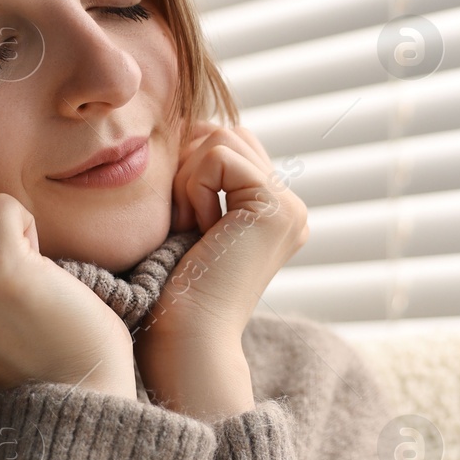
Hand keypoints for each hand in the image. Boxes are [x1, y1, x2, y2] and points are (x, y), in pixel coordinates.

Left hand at [137, 122, 308, 419]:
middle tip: (182, 222)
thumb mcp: (188, 218)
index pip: (226, 143)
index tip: (180, 220)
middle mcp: (289, 207)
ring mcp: (289, 207)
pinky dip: (195, 187)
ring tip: (190, 227)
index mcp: (271, 211)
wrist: (185, 336)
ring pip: (221, 137)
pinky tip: (199, 229)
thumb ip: (202, 175)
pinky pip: (219, 156)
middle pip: (225, 133)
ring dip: (189, 179)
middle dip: (189, 167)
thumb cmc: (170, 289)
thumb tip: (191, 123)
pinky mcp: (276, 207)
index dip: (189, 166)